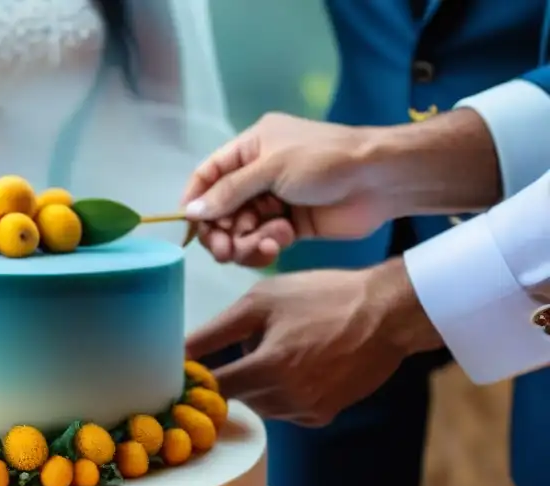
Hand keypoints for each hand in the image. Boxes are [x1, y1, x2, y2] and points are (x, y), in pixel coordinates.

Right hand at [181, 113, 394, 265]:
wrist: (380, 180)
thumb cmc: (325, 161)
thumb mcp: (272, 168)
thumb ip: (230, 192)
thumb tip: (190, 211)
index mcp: (250, 149)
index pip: (208, 175)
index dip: (195, 201)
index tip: (191, 227)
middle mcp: (257, 175)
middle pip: (221, 210)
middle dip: (220, 231)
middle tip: (224, 251)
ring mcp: (273, 202)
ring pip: (240, 230)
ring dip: (244, 242)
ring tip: (262, 245)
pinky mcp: (290, 227)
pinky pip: (261, 242)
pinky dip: (263, 246)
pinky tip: (278, 243)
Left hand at [184, 259, 442, 425]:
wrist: (388, 313)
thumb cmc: (322, 297)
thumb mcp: (261, 302)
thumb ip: (214, 332)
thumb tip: (177, 354)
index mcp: (269, 368)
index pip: (212, 389)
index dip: (196, 378)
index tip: (186, 369)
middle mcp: (287, 399)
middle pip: (234, 396)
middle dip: (232, 373)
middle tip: (249, 342)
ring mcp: (306, 412)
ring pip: (258, 405)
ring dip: (256, 384)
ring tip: (279, 349)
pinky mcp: (322, 417)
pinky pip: (283, 411)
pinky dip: (280, 392)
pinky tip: (299, 364)